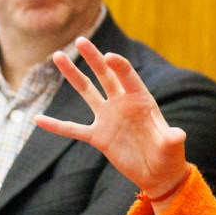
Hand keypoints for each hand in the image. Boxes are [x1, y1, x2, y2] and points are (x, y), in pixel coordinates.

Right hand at [34, 38, 188, 204]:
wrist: (158, 174)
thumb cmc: (169, 157)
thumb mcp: (171, 147)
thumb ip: (171, 139)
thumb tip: (177, 135)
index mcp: (142, 101)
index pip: (128, 77)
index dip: (119, 66)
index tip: (109, 56)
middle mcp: (123, 104)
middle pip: (105, 75)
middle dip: (93, 58)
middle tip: (80, 40)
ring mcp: (108, 119)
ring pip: (87, 92)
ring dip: (73, 75)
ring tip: (58, 56)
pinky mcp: (98, 137)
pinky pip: (73, 129)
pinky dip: (56, 126)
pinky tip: (38, 119)